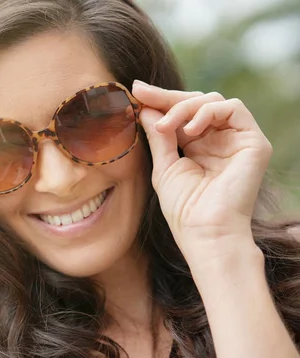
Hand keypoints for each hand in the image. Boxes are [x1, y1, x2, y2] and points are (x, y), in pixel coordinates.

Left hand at [131, 80, 271, 256]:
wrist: (205, 232)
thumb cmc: (184, 208)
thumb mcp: (164, 166)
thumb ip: (159, 136)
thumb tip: (145, 107)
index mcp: (199, 146)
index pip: (182, 113)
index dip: (160, 100)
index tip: (136, 90)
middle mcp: (220, 140)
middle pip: (196, 102)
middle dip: (167, 97)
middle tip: (142, 94)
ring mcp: (238, 140)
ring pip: (212, 101)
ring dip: (183, 107)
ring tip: (166, 127)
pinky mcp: (254, 142)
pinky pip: (233, 108)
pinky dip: (206, 112)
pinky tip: (188, 130)